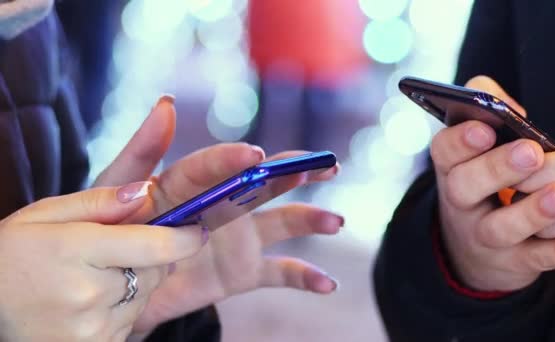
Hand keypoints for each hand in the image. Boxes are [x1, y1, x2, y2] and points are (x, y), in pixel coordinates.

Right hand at [0, 183, 204, 340]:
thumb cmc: (12, 254)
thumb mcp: (46, 214)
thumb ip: (99, 202)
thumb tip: (146, 192)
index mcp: (77, 251)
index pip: (156, 246)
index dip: (185, 237)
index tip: (198, 230)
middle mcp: (88, 295)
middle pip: (155, 271)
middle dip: (154, 256)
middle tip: (125, 248)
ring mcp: (91, 330)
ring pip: (145, 297)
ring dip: (137, 283)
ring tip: (98, 276)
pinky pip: (131, 322)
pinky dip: (123, 308)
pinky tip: (93, 301)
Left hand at [94, 96, 341, 334]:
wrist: (117, 288)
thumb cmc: (111, 232)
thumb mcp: (114, 191)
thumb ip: (141, 151)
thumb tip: (167, 103)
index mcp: (191, 182)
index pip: (214, 167)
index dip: (232, 161)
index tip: (253, 156)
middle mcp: (223, 205)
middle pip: (264, 184)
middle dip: (295, 172)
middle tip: (324, 165)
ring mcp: (237, 238)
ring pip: (282, 223)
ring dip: (310, 219)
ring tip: (334, 221)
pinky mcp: (242, 271)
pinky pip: (279, 272)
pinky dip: (305, 277)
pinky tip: (327, 283)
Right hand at [433, 76, 554, 291]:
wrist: (477, 247)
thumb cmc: (487, 181)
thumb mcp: (475, 149)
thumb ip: (485, 111)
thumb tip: (500, 103)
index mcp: (452, 168)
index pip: (444, 152)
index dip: (460, 141)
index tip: (485, 128)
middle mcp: (461, 203)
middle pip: (464, 188)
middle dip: (496, 168)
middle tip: (531, 153)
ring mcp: (483, 236)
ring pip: (499, 228)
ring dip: (531, 212)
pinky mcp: (512, 263)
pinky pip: (536, 259)